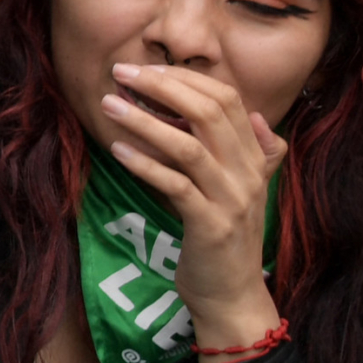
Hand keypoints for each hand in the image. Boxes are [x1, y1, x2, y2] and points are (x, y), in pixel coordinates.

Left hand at [100, 63, 287, 351]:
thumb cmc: (224, 236)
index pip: (228, 99)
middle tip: (121, 73)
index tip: (146, 68)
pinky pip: (175, 186)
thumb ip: (251, 153)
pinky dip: (145, 164)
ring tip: (109, 105)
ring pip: (189, 146)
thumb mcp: (241, 189)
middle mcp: (247, 173)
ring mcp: (231, 200)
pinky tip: (117, 149)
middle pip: (209, 113)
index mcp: (253, 158)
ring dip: (144, 121)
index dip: (186, 78)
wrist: (231, 294)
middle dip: (162, 87)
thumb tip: (254, 115)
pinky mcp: (210, 226)